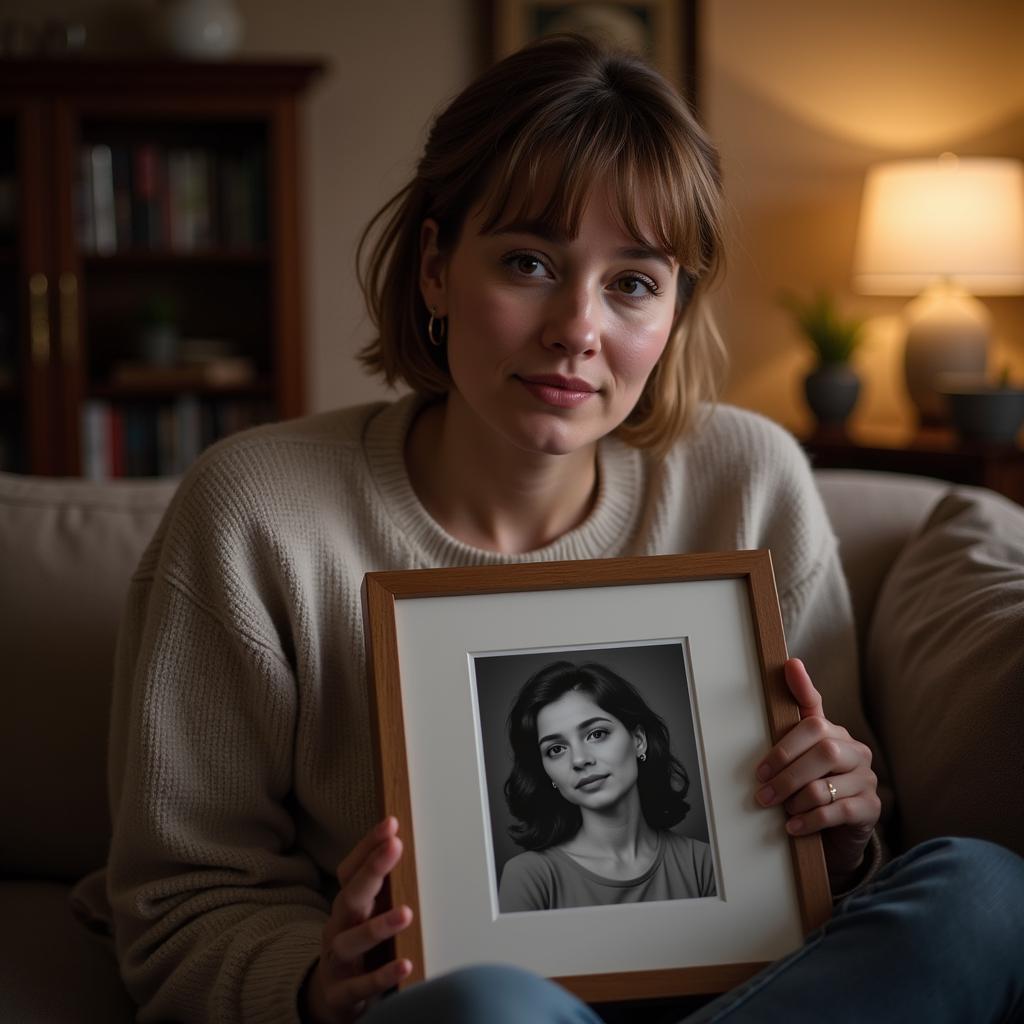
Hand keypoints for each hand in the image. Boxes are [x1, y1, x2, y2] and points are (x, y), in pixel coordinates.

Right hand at [303, 817, 413, 1022]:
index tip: (391, 823)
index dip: (368, 845)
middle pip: (350, 895)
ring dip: (378, 926)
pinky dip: (382, 975)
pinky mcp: (341, 993)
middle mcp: (338, 927)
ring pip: (351, 940)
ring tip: (406, 913)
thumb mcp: (368, 913)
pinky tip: (405, 964)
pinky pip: (360, 985)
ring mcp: (337, 961)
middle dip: (372, 870)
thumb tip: (414, 849)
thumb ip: (386, 888)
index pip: (351, 869)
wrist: (331, 997)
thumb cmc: (360, 945)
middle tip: (395, 847)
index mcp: (346, 904)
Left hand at [755, 658, 879, 887]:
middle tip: (763, 793)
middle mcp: (856, 752)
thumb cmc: (814, 784)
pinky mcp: (871, 808)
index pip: (814, 722)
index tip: (769, 734)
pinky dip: (810, 820)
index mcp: (836, 734)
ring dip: (796, 800)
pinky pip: (838, 812)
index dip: (789, 731)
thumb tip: (791, 663)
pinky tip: (793, 827)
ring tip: (781, 810)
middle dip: (786, 774)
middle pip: (822, 752)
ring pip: (827, 785)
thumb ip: (795, 716)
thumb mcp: (801, 753)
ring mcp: (867, 780)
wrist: (838, 831)